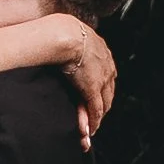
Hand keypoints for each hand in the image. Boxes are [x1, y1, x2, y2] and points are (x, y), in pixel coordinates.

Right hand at [53, 17, 116, 143]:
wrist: (63, 34)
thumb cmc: (59, 33)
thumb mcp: (69, 39)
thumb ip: (69, 47)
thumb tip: (56, 47)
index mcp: (101, 51)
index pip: (103, 76)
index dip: (99, 91)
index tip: (92, 102)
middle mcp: (107, 66)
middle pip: (106, 93)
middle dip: (99, 110)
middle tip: (92, 123)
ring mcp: (102, 78)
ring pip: (102, 103)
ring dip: (95, 118)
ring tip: (89, 129)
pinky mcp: (93, 89)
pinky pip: (96, 109)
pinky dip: (93, 121)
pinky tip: (89, 130)